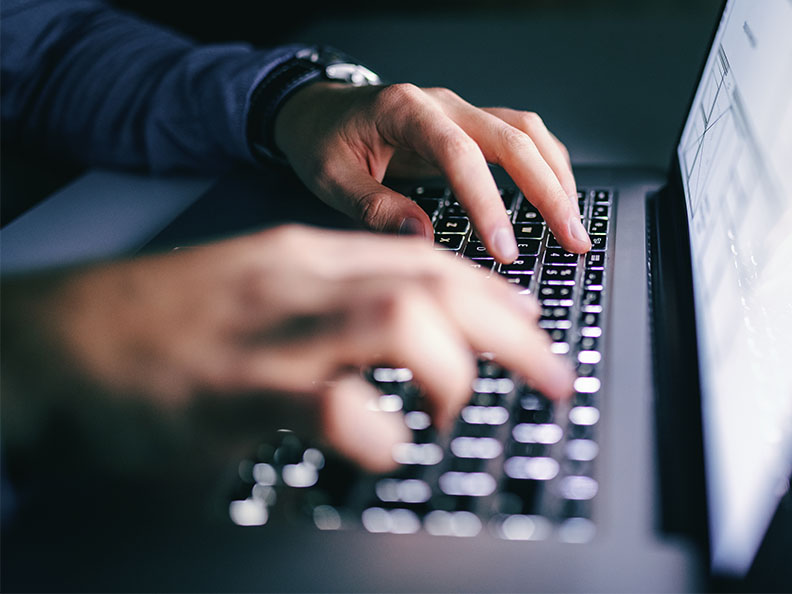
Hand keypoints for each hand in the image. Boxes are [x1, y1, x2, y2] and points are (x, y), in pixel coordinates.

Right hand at [2, 226, 574, 475]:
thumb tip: (403, 328)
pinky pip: (332, 407)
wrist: (59, 342)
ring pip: (398, 322)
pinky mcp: (237, 394)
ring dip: (453, 371)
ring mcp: (270, 335)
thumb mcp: (253, 289)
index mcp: (302, 259)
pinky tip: (383, 449)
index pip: (424, 260)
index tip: (528, 321)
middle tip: (550, 373)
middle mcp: (297, 284)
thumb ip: (324, 301)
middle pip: (433, 284)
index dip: (491, 293)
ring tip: (457, 411)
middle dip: (510, 331)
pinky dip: (376, 434)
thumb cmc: (161, 323)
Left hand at [273, 82, 590, 263]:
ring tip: (574, 224)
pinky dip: (544, 166)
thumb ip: (375, 208)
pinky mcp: (468, 127)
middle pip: (513, 138)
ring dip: (556, 177)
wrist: (318, 111)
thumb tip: (423, 240)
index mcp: (405, 112)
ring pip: (526, 133)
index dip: (488, 202)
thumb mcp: (332, 178)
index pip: (460, 155)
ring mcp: (460, 112)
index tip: (504, 248)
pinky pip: (519, 138)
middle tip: (571, 239)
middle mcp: (442, 105)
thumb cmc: (322, 141)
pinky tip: (556, 196)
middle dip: (549, 191)